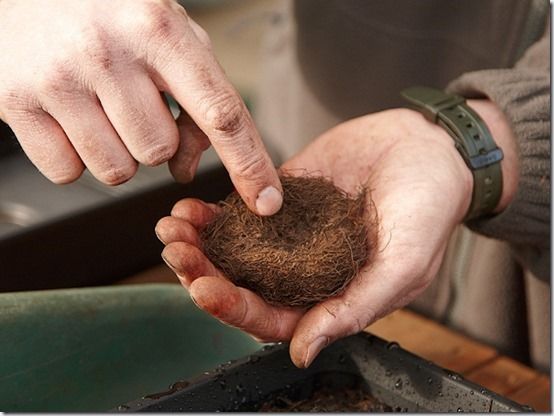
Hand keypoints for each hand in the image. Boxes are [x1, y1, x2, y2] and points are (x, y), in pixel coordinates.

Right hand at [0, 0, 281, 214]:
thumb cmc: (110, 14)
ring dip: (118, 152)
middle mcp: (107, 53)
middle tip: (134, 103)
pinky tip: (70, 117)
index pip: (220, 112)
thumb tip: (188, 169)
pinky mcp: (14, 103)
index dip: (249, 163)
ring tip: (101, 107)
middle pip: (159, 152)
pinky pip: (68, 173)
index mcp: (158, 29)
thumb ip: (198, 96)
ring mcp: (57, 80)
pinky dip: (77, 156)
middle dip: (155, 139)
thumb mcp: (168, 35)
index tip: (267, 201)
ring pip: (117, 172)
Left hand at [156, 105, 517, 366]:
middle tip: (175, 252)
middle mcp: (304, 271)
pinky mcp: (280, 199)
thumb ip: (355, 308)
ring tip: (171, 228)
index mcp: (330, 297)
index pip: (272, 317)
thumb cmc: (430, 207)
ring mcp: (289, 235)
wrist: (427, 146)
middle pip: (241, 285)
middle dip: (203, 273)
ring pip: (233, 252)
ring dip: (198, 245)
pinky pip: (239, 213)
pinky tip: (189, 207)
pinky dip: (212, 214)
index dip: (235, 308)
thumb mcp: (404, 264)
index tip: (203, 287)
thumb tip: (302, 352)